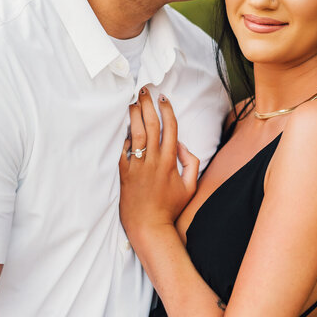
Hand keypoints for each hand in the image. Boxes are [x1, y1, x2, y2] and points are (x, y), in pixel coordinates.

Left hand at [118, 88, 199, 246]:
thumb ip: (191, 163)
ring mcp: (137, 165)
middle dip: (148, 105)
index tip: (164, 98)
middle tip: (144, 91)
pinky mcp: (125, 172)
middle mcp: (153, 160)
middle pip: (151, 125)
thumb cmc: (171, 207)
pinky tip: (127, 129)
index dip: (167, 111)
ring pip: (136, 134)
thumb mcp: (190, 186)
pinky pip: (124, 150)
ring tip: (133, 102)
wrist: (149, 226)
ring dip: (134, 115)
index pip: (170, 128)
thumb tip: (182, 145)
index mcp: (170, 161)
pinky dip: (126, 138)